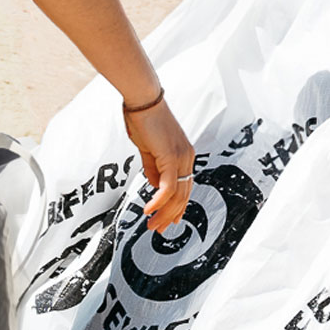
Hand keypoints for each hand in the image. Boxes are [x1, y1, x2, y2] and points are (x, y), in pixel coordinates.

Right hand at [123, 95, 194, 231]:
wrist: (143, 101)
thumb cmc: (144, 120)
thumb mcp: (148, 150)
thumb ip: (153, 168)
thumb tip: (153, 185)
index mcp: (184, 155)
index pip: (185, 187)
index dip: (178, 206)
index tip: (169, 220)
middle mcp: (187, 157)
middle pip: (184, 194)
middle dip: (171, 215)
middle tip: (158, 229)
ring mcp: (181, 157)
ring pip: (177, 194)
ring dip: (163, 212)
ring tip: (152, 225)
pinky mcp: (171, 156)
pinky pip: (168, 186)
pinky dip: (159, 200)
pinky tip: (149, 210)